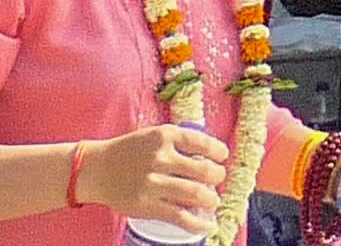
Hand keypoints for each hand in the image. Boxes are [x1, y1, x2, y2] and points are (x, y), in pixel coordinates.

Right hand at [79, 125, 233, 226]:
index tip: (223, 156)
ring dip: (210, 199)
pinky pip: (177, 216)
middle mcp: (160, 158)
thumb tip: (207, 155)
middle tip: (219, 178)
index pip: (201, 142)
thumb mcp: (154, 135)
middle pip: (202, 170)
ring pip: (193, 194)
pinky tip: (205, 225)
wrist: (97, 169)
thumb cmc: (129, 151)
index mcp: (165, 136)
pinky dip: (195, 223)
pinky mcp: (146, 206)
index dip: (218, 150)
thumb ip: (177, 142)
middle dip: (217, 176)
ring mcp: (153, 183)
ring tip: (213, 201)